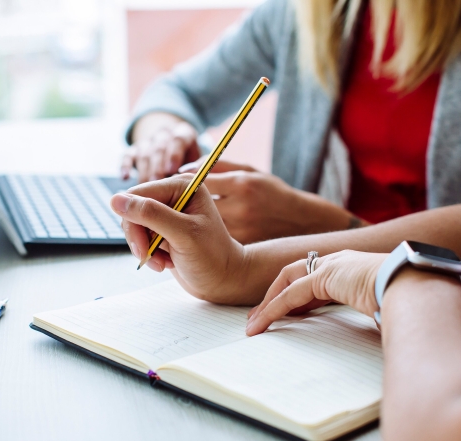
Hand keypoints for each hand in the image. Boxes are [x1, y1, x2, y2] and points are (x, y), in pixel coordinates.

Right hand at [110, 174, 254, 304]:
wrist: (223, 280)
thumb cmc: (213, 257)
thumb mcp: (183, 234)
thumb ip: (151, 215)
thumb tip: (116, 200)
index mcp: (182, 185)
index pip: (139, 194)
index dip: (134, 220)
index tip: (143, 247)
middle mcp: (174, 194)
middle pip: (133, 209)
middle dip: (138, 237)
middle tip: (150, 257)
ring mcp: (168, 212)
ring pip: (133, 224)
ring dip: (143, 248)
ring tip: (162, 262)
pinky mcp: (162, 229)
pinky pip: (139, 237)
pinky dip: (148, 253)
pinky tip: (165, 261)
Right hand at [121, 112, 200, 181]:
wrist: (174, 154)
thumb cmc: (191, 165)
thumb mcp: (198, 163)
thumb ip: (196, 168)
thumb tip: (189, 173)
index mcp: (184, 133)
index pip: (178, 139)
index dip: (174, 153)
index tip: (172, 169)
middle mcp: (165, 134)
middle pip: (159, 147)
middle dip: (157, 166)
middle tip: (157, 182)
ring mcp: (149, 141)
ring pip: (144, 152)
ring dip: (144, 171)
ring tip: (146, 189)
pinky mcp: (135, 150)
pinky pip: (128, 155)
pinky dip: (125, 166)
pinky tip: (125, 178)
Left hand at [179, 159, 355, 243]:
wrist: (300, 223)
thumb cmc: (271, 193)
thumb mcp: (250, 172)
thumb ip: (218, 167)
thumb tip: (186, 167)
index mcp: (242, 185)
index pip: (199, 180)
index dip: (181, 182)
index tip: (173, 184)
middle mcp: (240, 208)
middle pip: (195, 205)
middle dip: (178, 203)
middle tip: (168, 202)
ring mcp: (239, 230)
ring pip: (199, 224)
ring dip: (185, 220)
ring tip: (180, 217)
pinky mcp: (238, 246)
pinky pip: (209, 238)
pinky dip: (198, 234)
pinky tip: (196, 232)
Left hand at [246, 250, 386, 335]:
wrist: (413, 284)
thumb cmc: (400, 296)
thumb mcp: (373, 302)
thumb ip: (361, 306)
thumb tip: (366, 323)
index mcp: (346, 267)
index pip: (311, 279)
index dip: (293, 295)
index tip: (282, 313)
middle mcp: (335, 261)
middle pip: (292, 275)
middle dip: (273, 295)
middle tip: (258, 317)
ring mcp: (330, 265)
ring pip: (287, 284)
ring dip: (268, 305)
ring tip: (253, 324)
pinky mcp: (325, 276)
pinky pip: (291, 295)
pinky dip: (274, 309)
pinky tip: (262, 323)